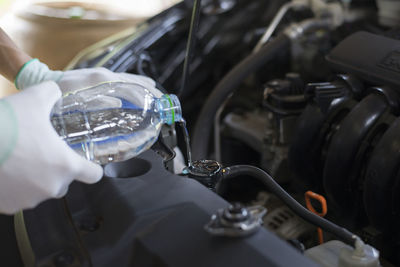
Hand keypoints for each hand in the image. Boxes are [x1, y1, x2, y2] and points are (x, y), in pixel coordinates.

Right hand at [0, 81, 102, 213]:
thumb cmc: (5, 124)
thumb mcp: (33, 99)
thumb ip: (51, 93)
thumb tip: (55, 91)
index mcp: (65, 165)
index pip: (93, 174)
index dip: (91, 167)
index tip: (85, 162)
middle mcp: (51, 187)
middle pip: (64, 182)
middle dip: (57, 170)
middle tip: (42, 152)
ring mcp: (28, 200)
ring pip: (40, 190)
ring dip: (35, 178)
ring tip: (20, 159)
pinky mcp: (8, 206)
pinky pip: (18, 197)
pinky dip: (14, 187)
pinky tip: (5, 170)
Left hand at [59, 67, 162, 96]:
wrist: (45, 80)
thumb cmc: (59, 93)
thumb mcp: (77, 101)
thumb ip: (98, 103)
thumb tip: (119, 105)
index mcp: (103, 80)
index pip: (131, 88)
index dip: (145, 98)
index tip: (156, 106)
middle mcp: (106, 75)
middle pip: (134, 82)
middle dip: (149, 91)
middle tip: (162, 102)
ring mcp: (104, 75)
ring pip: (130, 79)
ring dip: (144, 87)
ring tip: (156, 93)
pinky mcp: (100, 78)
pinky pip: (123, 80)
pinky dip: (134, 83)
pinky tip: (138, 88)